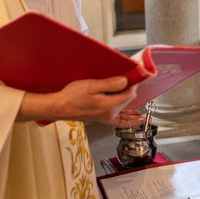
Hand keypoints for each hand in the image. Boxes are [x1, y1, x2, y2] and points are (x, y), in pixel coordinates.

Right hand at [20, 76, 141, 126]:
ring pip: (125, 113)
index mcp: (110, 106)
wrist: (59, 107)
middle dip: (131, 93)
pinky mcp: (101, 118)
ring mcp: (106, 117)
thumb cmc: (72, 96)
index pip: (130, 95)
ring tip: (141, 111)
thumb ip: (111, 84)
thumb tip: (126, 81)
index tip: (132, 76)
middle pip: (127, 102)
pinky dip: (128, 121)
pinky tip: (134, 121)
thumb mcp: (92, 86)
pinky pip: (119, 122)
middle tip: (132, 83)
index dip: (132, 85)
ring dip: (133, 110)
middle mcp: (110, 114)